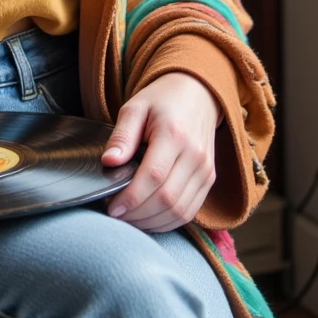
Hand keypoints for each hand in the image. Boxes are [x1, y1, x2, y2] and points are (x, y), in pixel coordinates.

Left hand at [100, 71, 220, 231]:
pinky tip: (148, 219)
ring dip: (151, 222)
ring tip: (129, 219)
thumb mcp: (135, 108)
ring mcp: (205, 170)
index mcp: (174, 135)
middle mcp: (195, 155)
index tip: (111, 207)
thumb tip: (108, 162)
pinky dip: (167, 222)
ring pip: (179, 211)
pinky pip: (189, 211)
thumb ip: (122, 136)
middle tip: (116, 215)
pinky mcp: (209, 180)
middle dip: (138, 214)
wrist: (197, 95)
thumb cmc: (162, 102)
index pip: (153, 176)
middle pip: (167, 199)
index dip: (131, 198)